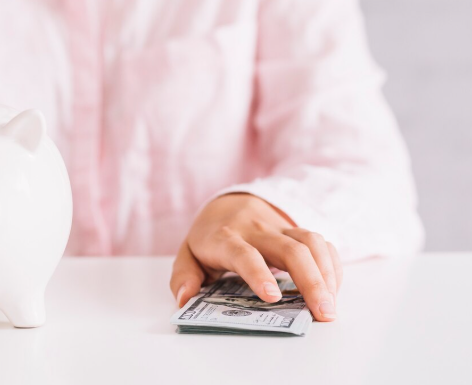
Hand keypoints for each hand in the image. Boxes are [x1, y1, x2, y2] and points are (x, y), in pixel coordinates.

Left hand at [170, 193, 342, 321]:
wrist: (228, 203)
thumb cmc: (210, 237)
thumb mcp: (188, 254)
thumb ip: (183, 276)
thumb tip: (186, 299)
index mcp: (225, 238)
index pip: (244, 253)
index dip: (258, 273)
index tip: (272, 297)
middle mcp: (256, 230)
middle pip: (290, 249)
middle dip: (310, 281)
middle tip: (322, 313)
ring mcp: (280, 227)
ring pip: (311, 243)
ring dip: (326, 274)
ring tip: (330, 306)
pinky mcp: (296, 230)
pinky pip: (322, 243)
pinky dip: (332, 266)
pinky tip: (332, 290)